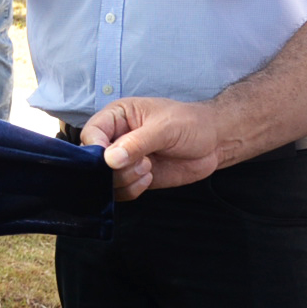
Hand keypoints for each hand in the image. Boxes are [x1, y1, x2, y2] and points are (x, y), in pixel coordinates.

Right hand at [81, 97, 222, 201]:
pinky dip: (132, 189)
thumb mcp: (164, 128)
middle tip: (140, 163)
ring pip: (107, 178)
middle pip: (94, 160)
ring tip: (148, 168)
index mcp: (117, 116)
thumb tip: (109, 159)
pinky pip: (121, 191)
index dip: (94, 148)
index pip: (92, 133)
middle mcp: (116, 138)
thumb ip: (136, 143)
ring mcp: (125, 160)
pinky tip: (150, 177)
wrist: (214, 143)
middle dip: (113, 168)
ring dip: (125, 179)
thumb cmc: (190, 124)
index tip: (109, 159)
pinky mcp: (135, 178)